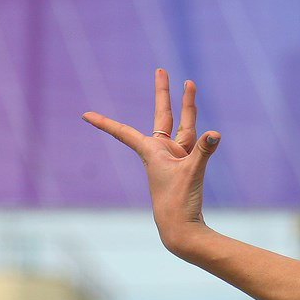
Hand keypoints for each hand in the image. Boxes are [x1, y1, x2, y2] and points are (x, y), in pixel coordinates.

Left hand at [83, 69, 221, 255]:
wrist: (181, 229)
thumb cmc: (177, 203)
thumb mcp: (191, 173)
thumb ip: (203, 151)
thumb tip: (215, 134)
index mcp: (151, 152)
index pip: (123, 132)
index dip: (105, 123)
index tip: (85, 115)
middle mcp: (162, 151)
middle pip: (163, 114)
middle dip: (163, 93)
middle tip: (160, 70)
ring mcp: (175, 157)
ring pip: (184, 126)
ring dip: (188, 106)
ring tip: (189, 83)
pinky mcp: (187, 166)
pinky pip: (195, 143)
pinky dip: (202, 135)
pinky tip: (208, 128)